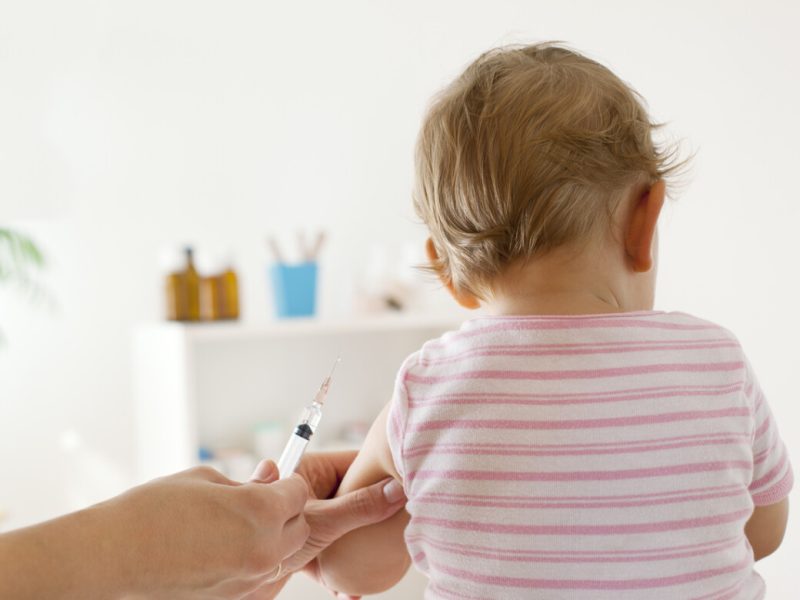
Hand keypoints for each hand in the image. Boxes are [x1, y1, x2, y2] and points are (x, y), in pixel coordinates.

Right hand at [102, 466, 309, 598]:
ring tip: (234, 527)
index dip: (285, 483)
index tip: (269, 481)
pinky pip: (260, 576)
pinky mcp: (234, 597)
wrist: (113, 555)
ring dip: (272, 538)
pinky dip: (253, 561)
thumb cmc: (155, 509)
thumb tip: (272, 475)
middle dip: (285, 512)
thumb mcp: (206, 479)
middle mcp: (264, 548)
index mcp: (260, 511)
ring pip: (283, 554)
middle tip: (255, 502)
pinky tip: (223, 549)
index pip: (299, 492)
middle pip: (299, 527)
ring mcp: (250, 579)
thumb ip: (248, 481)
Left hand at [243, 452, 406, 599]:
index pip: (354, 462)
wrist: (230, 578)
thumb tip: (396, 491)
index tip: (407, 478)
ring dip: (360, 547)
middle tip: (400, 524)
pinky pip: (331, 552)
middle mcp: (309, 492)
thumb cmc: (263, 536)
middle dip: (375, 512)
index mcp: (310, 470)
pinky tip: (350, 591)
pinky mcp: (303, 546)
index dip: (381, 469)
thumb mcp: (321, 521)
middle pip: (353, 494)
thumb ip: (358, 507)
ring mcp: (307, 519)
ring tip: (381, 562)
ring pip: (346, 525)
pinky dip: (340, 571)